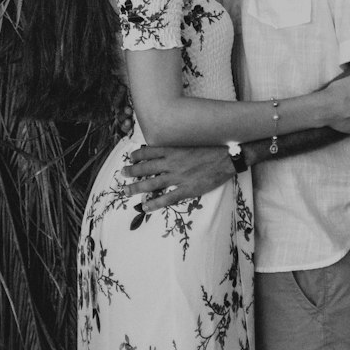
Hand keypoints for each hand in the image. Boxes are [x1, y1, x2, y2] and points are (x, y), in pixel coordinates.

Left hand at [120, 142, 235, 212]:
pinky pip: (167, 198)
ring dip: (137, 188)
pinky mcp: (187, 189)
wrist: (227, 158)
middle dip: (131, 172)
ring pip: (152, 183)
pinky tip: (145, 206)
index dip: (137, 155)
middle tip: (122, 175)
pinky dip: (154, 203)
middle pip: (145, 168)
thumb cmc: (210, 149)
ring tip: (126, 191)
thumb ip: (176, 148)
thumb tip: (164, 151)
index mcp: (173, 150)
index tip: (131, 158)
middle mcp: (172, 163)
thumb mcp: (190, 143)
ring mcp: (178, 177)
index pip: (148, 151)